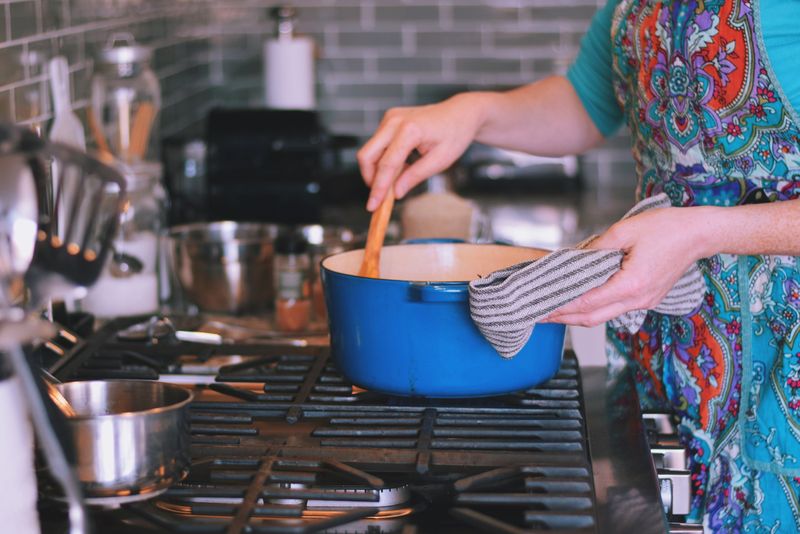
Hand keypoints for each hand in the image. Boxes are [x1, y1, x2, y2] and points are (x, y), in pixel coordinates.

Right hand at [357, 93, 484, 210]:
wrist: (461, 113)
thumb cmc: (455, 134)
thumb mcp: (440, 161)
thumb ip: (415, 176)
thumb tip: (396, 193)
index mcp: (410, 130)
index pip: (387, 164)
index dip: (378, 188)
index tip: (372, 206)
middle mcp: (395, 121)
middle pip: (366, 155)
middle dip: (370, 178)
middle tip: (382, 196)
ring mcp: (390, 118)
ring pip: (369, 151)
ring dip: (378, 170)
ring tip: (400, 177)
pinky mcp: (389, 120)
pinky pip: (377, 145)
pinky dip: (383, 160)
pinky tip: (401, 166)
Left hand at [542, 207, 705, 326]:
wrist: (698, 234)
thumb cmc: (667, 228)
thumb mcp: (625, 230)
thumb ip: (596, 247)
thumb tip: (575, 258)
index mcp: (631, 284)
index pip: (587, 303)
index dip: (561, 307)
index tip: (541, 306)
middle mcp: (637, 299)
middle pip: (592, 318)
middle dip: (563, 318)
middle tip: (539, 314)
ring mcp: (643, 302)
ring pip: (603, 316)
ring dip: (577, 315)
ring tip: (554, 309)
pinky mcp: (646, 298)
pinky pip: (614, 309)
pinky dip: (594, 308)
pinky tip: (580, 301)